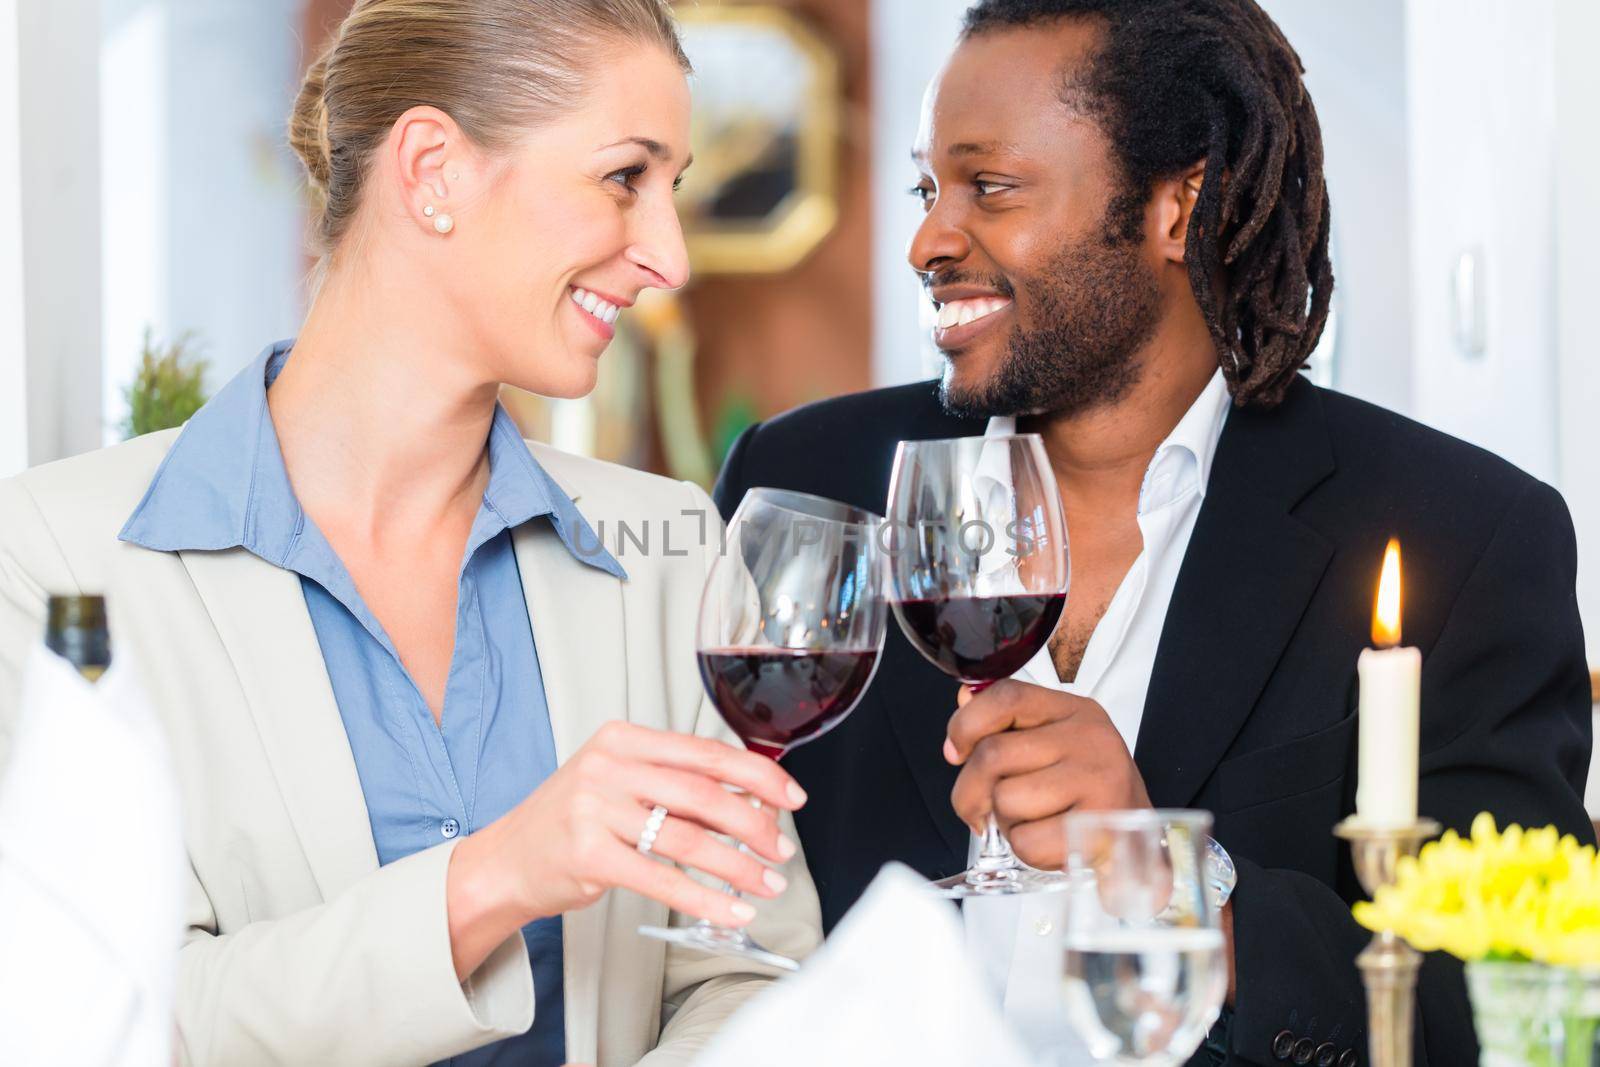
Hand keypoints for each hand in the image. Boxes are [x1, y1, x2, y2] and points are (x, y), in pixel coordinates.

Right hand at [446, 721, 803, 978]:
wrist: (506, 860)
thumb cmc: (572, 822)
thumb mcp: (620, 783)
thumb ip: (677, 786)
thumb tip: (752, 803)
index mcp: (623, 739)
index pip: (705, 752)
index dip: (757, 775)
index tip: (791, 796)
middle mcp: (608, 766)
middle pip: (703, 792)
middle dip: (754, 824)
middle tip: (782, 850)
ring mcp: (595, 809)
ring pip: (688, 837)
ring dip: (737, 866)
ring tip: (766, 884)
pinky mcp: (588, 855)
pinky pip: (662, 879)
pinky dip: (704, 898)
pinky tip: (731, 910)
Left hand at [944, 679, 1149, 869]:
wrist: (1142, 842)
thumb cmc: (1088, 795)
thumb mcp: (1054, 747)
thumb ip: (1007, 724)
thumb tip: (964, 698)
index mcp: (1073, 711)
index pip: (1006, 696)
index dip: (966, 724)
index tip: (956, 751)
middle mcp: (1089, 738)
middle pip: (993, 754)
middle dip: (971, 790)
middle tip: (980, 808)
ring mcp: (1097, 779)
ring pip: (1006, 799)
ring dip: (1005, 822)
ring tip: (1033, 822)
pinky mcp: (1098, 825)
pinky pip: (1026, 840)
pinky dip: (1025, 850)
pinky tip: (1049, 841)